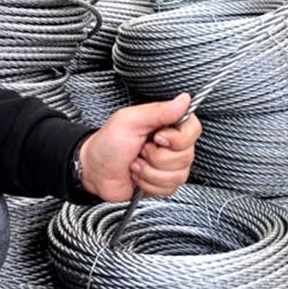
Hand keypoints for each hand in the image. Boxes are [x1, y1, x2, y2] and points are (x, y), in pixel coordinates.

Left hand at [79, 93, 201, 201]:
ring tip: (136, 163)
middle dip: (157, 157)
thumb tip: (184, 100)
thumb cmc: (107, 144)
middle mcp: (173, 144)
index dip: (177, 138)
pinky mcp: (164, 183)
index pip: (193, 130)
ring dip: (150, 172)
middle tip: (141, 150)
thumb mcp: (130, 120)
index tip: (157, 137)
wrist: (93, 171)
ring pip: (179, 175)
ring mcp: (169, 165)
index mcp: (168, 125)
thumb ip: (159, 110)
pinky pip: (169, 188)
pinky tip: (138, 175)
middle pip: (187, 156)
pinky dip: (149, 184)